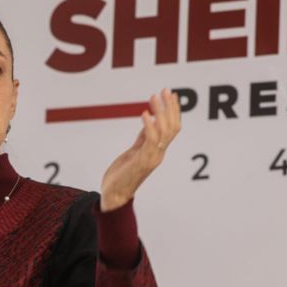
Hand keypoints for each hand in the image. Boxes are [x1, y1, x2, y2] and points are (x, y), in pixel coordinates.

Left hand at [99, 88, 181, 211]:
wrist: (113, 196)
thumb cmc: (121, 176)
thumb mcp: (133, 152)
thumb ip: (142, 138)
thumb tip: (148, 120)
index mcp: (157, 151)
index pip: (171, 128)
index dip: (173, 111)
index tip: (170, 94)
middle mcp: (158, 154)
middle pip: (171, 127)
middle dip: (170, 108)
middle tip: (165, 90)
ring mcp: (151, 158)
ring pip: (163, 131)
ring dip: (160, 112)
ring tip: (154, 97)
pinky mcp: (142, 162)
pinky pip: (149, 141)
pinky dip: (148, 126)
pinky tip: (144, 114)